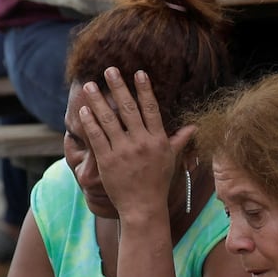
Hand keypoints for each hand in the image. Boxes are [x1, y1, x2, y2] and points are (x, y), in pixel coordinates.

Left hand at [76, 67, 194, 221]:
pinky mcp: (107, 160)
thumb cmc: (157, 182)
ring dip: (98, 100)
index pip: (151, 109)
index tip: (138, 72)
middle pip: (128, 108)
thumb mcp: (171, 160)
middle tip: (109, 69)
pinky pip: (97, 136)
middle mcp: (141, 142)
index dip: (144, 90)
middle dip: (118, 87)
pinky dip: (90, 122)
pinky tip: (84, 110)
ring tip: (89, 85)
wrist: (143, 207)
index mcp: (158, 140)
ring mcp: (123, 151)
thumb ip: (179, 140)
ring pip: (109, 119)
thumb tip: (193, 127)